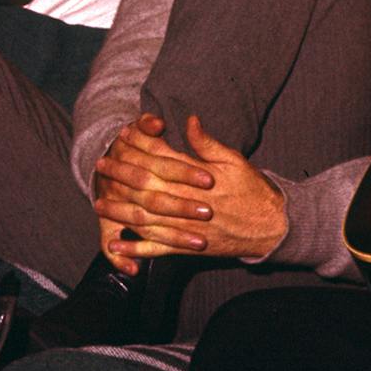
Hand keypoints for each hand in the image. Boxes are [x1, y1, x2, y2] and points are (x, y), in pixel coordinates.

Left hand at [91, 112, 287, 273]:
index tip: (123, 137)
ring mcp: (187, 227)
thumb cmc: (253, 190)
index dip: (140, 147)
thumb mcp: (235, 160)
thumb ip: (208, 143)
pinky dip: (134, 248)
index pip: (162, 159)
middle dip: (122, 176)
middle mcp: (188, 203)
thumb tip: (189, 120)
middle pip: (147, 187)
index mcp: (198, 178)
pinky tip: (115, 244)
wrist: (272, 227)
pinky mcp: (188, 247)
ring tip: (98, 203)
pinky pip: (157, 249)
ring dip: (120, 210)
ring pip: (146, 218)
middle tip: (101, 166)